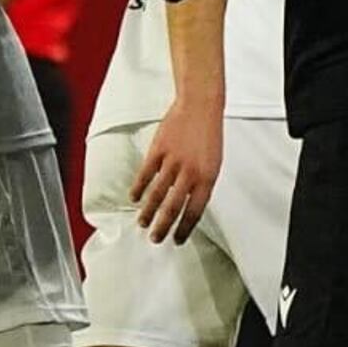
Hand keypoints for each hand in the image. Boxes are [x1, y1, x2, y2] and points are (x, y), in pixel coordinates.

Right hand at [132, 97, 222, 243]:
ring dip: (148, 212)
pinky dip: (139, 188)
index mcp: (207, 178)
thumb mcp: (213, 164)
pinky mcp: (158, 150)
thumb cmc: (208, 135)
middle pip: (173, 208)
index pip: (194, 212)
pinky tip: (134, 198)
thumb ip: (201, 185)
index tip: (177, 240)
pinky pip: (145, 174)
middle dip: (163, 227)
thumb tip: (187, 206)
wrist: (200, 106)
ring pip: (157, 194)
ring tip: (143, 224)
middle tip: (156, 239)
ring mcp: (172, 161)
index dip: (184, 229)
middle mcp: (190, 172)